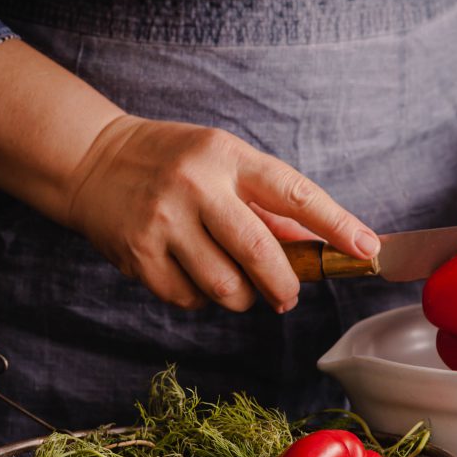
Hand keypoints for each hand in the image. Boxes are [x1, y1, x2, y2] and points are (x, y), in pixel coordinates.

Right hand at [64, 115, 378, 311]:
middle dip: (284, 284)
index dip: (335, 223)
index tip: (366, 246)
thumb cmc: (172, 162)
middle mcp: (196, 186)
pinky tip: (194, 276)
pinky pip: (190, 299)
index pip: (294, 193)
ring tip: (235, 282)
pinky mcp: (138, 254)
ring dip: (243, 296)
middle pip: (261, 252)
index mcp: (227, 157)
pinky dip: (202, 299)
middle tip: (288, 296)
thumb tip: (315, 249)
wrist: (90, 160)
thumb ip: (265, 203)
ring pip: (227, 286)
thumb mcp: (221, 161)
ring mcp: (164, 221)